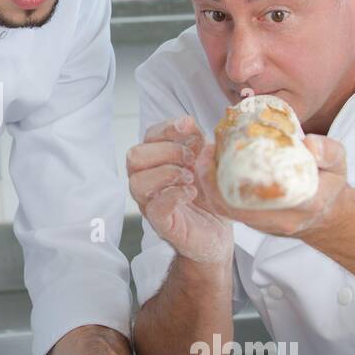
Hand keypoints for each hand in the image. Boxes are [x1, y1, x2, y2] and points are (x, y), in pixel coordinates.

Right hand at [128, 115, 232, 262]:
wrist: (219, 232)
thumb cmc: (209, 195)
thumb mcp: (206, 161)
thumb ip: (197, 142)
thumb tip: (189, 123)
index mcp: (157, 161)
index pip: (149, 136)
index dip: (167, 128)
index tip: (189, 126)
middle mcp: (147, 180)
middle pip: (135, 156)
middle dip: (166, 151)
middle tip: (191, 159)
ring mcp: (150, 203)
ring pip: (137, 182)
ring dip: (167, 173)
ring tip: (190, 178)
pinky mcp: (162, 224)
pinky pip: (154, 207)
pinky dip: (174, 195)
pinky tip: (191, 193)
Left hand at [194, 133, 348, 238]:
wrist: (325, 213)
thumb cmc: (329, 183)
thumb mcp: (338, 162)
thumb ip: (328, 150)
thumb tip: (308, 143)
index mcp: (307, 202)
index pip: (272, 192)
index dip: (241, 173)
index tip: (225, 150)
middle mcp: (283, 218)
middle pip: (238, 204)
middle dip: (214, 179)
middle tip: (206, 151)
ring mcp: (266, 225)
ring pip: (227, 209)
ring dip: (210, 185)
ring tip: (204, 158)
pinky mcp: (253, 224)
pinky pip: (227, 211)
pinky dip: (213, 191)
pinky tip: (209, 171)